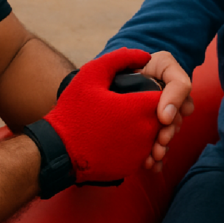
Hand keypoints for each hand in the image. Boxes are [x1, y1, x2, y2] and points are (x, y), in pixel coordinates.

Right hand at [44, 48, 161, 182]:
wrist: (58, 151)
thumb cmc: (74, 111)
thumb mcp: (92, 75)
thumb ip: (121, 59)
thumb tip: (145, 56)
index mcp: (140, 108)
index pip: (165, 95)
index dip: (157, 90)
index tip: (138, 90)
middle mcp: (146, 132)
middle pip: (164, 117)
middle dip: (153, 109)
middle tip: (128, 106)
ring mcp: (140, 152)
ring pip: (155, 135)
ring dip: (146, 128)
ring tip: (121, 122)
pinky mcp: (132, 166)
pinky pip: (143, 152)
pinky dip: (137, 144)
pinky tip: (118, 137)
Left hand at [138, 51, 194, 172]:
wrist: (129, 64)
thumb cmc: (152, 63)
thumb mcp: (168, 65)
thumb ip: (177, 87)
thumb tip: (168, 118)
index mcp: (175, 97)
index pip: (182, 111)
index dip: (174, 120)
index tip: (164, 122)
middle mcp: (168, 109)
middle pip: (171, 129)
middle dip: (165, 140)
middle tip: (158, 148)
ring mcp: (154, 120)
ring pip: (162, 141)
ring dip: (159, 152)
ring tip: (152, 161)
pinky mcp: (141, 129)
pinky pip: (149, 147)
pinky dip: (152, 159)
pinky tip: (150, 167)